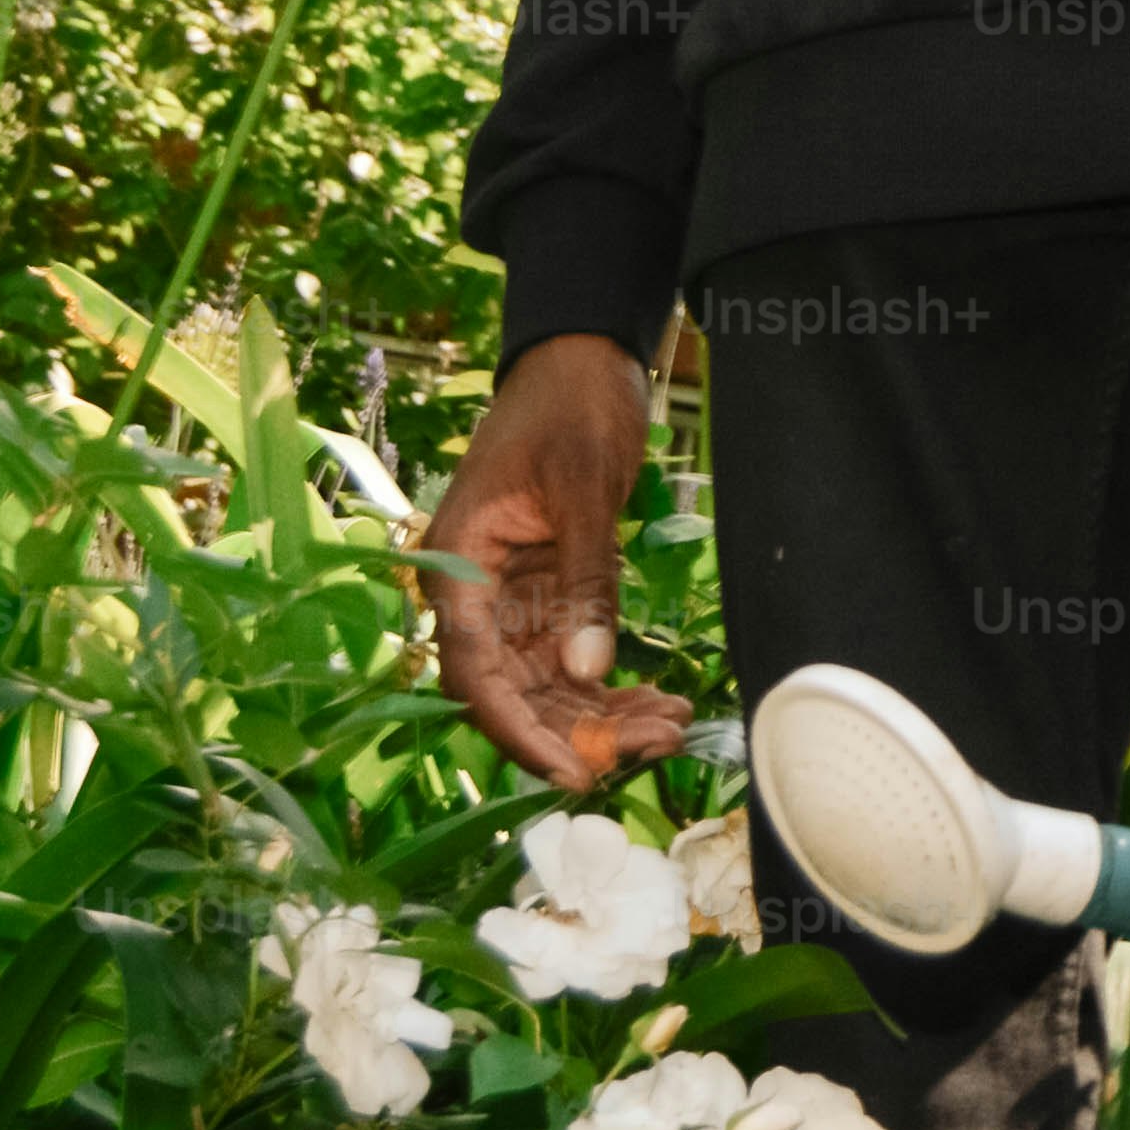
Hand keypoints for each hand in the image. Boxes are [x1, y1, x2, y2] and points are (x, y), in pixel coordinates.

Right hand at [421, 333, 694, 786]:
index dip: (520, 733)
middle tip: (657, 743)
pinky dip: (610, 685)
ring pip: (547, 685)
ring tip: (671, 727)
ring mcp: (511, 598)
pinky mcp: (547, 594)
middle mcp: (475, 594)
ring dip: (602, 715)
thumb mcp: (582, 486)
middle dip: (581, 731)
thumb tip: (590, 670)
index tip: (574, 773)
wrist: (581, 357)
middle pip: (515, 692)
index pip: (475, 675)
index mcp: (458, 565)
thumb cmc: (569, 406)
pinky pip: (571, 658)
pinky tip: (658, 701)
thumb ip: (584, 579)